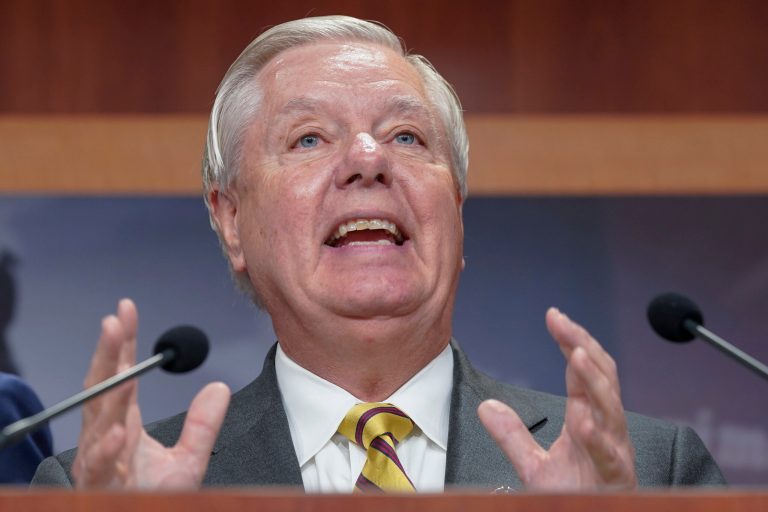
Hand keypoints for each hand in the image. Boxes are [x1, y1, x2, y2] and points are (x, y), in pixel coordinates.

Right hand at [72, 299, 230, 488]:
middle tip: (115, 321)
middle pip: (104, 388)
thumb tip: (219, 387)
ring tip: (121, 363)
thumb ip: (202, 425)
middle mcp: (106, 437)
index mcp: (123, 425)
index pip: (122, 375)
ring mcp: (100, 460)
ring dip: (110, 392)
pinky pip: (101, 466)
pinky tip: (117, 432)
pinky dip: (107, 449)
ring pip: (100, 421)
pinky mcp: (101, 486)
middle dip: (109, 354)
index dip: (123, 343)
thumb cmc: (152, 498)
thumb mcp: (187, 461)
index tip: (126, 310)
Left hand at [477, 308, 636, 489]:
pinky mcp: (615, 477)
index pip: (583, 371)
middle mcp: (605, 428)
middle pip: (601, 377)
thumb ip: (512, 435)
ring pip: (610, 408)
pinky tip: (584, 421)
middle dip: (583, 345)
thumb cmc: (574, 497)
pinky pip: (608, 454)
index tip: (553, 316)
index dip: (571, 341)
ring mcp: (613, 450)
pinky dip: (597, 436)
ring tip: (575, 353)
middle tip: (561, 321)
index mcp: (589, 419)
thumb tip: (486, 407)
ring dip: (594, 380)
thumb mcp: (534, 465)